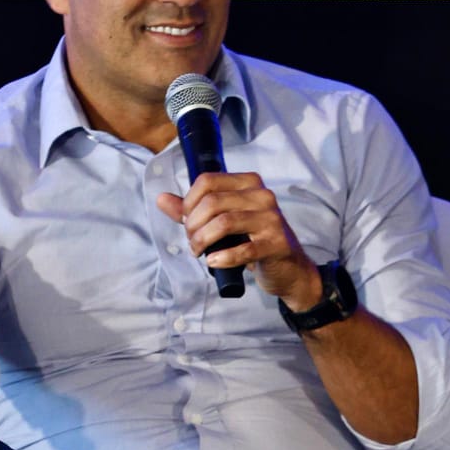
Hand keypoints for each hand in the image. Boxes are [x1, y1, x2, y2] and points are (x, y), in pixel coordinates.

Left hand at [156, 172, 322, 308]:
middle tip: (192, 243)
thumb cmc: (252, 241)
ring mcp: (272, 219)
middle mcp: (262, 196)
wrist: (288, 269)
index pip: (208, 181)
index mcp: (249, 183)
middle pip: (212, 202)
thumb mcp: (223, 222)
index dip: (189, 203)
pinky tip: (214, 262)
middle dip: (193, 225)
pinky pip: (243, 250)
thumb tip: (161, 199)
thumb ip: (192, 210)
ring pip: (223, 223)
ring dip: (202, 241)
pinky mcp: (276, 244)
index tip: (187, 222)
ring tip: (199, 253)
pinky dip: (222, 258)